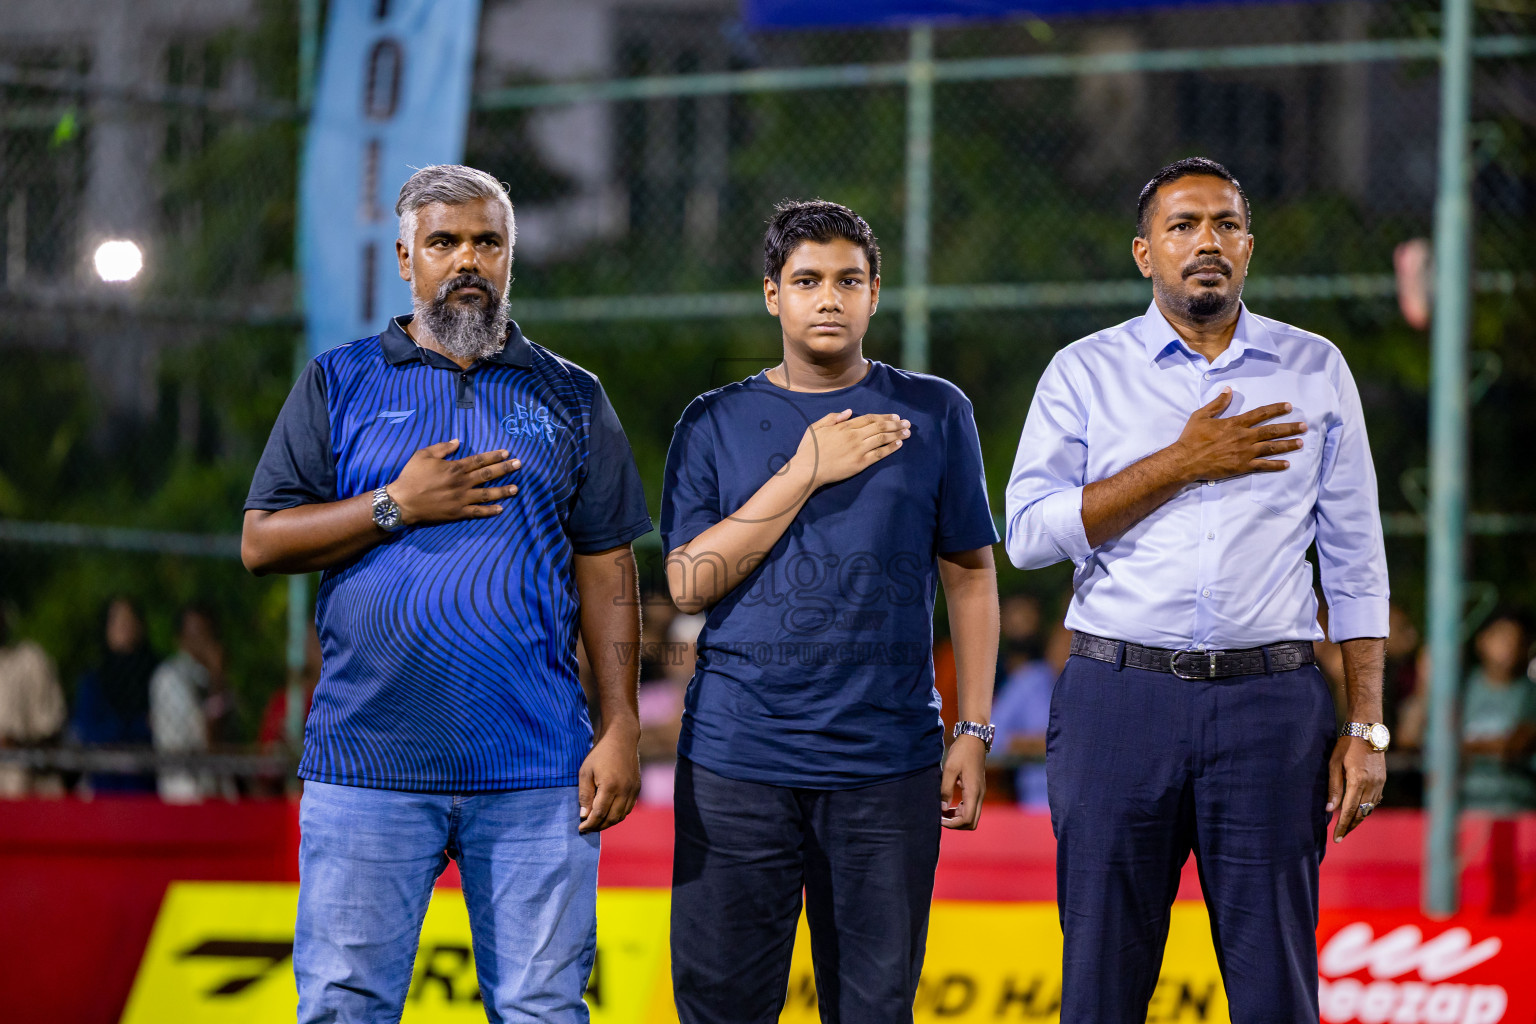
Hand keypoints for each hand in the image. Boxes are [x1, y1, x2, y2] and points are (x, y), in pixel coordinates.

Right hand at [387, 439, 519, 525]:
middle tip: (519, 465)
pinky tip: (501, 509)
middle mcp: (462, 482)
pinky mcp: (458, 512)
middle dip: (506, 469)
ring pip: (487, 493)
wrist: (402, 502)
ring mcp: (461, 498)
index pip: (480, 460)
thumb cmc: (411, 476)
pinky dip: (490, 511)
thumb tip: (458, 441)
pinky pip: (478, 511)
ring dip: (503, 491)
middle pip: (488, 474)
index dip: (495, 456)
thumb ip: (442, 447)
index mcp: (455, 467)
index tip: (507, 452)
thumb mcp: (423, 455)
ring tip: (516, 488)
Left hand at [578, 720, 639, 833]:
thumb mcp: (585, 772)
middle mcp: (624, 791)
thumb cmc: (600, 754)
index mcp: (610, 786)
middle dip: (598, 826)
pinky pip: (628, 808)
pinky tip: (608, 812)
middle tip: (588, 828)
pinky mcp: (636, 788)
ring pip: (621, 816)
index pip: (599, 813)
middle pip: (612, 818)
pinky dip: (618, 815)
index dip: (589, 824)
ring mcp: (632, 790)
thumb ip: (584, 795)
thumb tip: (584, 815)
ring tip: (597, 822)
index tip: (581, 828)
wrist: (622, 739)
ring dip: (609, 823)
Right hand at [792, 410, 908, 488]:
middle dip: (896, 424)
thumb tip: (849, 412)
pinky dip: (891, 448)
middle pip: (880, 427)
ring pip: (882, 438)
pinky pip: (879, 454)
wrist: (807, 469)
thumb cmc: (809, 449)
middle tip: (907, 423)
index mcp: (844, 426)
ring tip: (908, 432)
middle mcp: (854, 436)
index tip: (895, 417)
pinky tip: (899, 444)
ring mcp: (858, 449)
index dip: (884, 417)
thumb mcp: (816, 427)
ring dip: (897, 434)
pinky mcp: (860, 463)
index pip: (869, 418)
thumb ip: (833, 417)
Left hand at [940, 734, 987, 829]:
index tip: (939, 818)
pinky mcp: (978, 789)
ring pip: (973, 816)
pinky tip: (949, 803)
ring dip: (958, 818)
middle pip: (972, 822)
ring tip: (942, 811)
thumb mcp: (950, 769)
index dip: (953, 824)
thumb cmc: (961, 752)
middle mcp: (980, 795)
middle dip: (956, 824)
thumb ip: (945, 789)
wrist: (974, 739)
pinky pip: (971, 807)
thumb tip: (942, 808)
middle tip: (941, 817)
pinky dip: (961, 810)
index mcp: (973, 792)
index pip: (967, 819)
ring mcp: (980, 793)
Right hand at [1169, 388, 1305, 483]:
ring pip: (1271, 447)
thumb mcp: (1201, 415)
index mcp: (1235, 423)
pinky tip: (1286, 464)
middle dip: (1290, 427)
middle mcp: (1244, 436)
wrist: (1186, 460)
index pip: (1260, 413)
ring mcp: (1244, 452)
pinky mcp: (1242, 466)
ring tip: (1300, 443)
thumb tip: (1228, 390)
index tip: (1289, 406)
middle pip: (1272, 430)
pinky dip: (1275, 465)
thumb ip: (1217, 403)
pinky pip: (1262, 466)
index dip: (1276, 409)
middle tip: (1304, 426)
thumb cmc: (1192, 437)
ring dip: (1287, 445)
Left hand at [1326, 736, 1385, 842]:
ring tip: (1346, 827)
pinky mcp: (1382, 781)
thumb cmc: (1346, 745)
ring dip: (1358, 819)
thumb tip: (1330, 809)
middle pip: (1361, 813)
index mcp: (1358, 781)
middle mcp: (1372, 785)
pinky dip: (1366, 809)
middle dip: (1350, 826)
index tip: (1336, 838)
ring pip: (1369, 809)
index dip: (1342, 825)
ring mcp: (1379, 783)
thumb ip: (1333, 787)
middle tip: (1340, 837)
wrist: (1367, 731)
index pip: (1349, 810)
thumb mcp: (1334, 764)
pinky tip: (1358, 813)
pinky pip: (1374, 801)